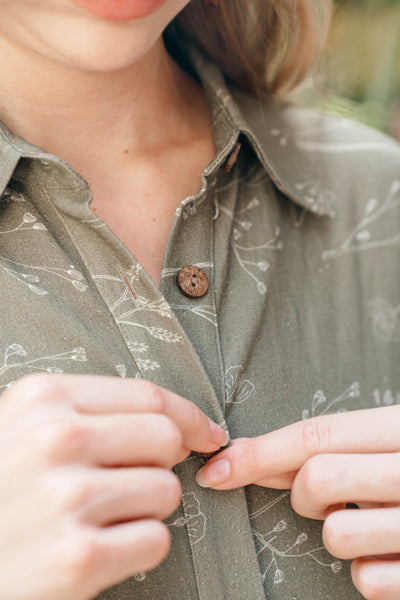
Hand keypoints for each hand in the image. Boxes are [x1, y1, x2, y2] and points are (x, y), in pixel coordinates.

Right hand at [0, 373, 226, 599]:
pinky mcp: (78, 557)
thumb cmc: (0, 487)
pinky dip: (140, 546)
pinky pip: (156, 539)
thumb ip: (88, 410)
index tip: (204, 432)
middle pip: (166, 438)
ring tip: (103, 515)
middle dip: (163, 462)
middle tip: (133, 478)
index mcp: (44, 399)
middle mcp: (56, 440)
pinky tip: (102, 544)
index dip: (187, 415)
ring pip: (167, 490)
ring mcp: (67, 498)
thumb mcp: (24, 426)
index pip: (147, 395)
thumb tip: (174, 421)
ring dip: (148, 507)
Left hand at [196, 406, 399, 599]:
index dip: (258, 452)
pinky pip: (368, 581)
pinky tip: (393, 553)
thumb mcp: (388, 441)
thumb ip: (331, 446)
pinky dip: (368, 571)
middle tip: (332, 495)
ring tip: (371, 521)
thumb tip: (251, 457)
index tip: (215, 469)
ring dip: (339, 533)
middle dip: (306, 492)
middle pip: (318, 479)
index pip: (316, 436)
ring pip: (337, 535)